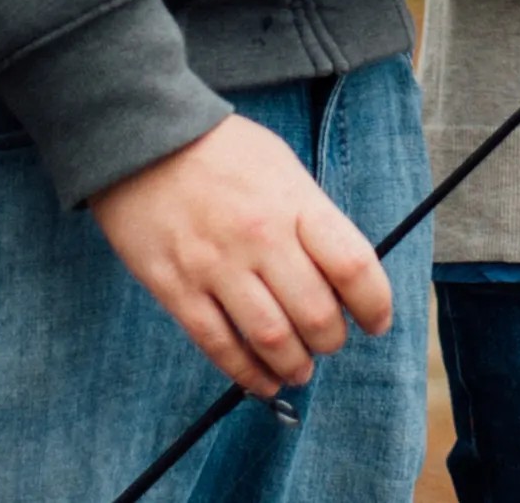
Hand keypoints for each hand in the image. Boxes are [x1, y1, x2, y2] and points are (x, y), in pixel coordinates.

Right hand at [91, 115, 393, 397]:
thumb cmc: (221, 151)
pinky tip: (262, 381)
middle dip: (332, 340)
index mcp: (295, 203)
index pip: (353, 265)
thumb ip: (310, 217)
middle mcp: (261, 238)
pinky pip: (218, 344)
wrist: (142, 138)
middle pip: (316, 312)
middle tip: (331, 343)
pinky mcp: (176, 287)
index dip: (375, 303)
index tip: (377, 321)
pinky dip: (246, 373)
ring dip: (295, 365)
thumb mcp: (282, 166)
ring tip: (301, 370)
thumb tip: (339, 272)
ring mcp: (216, 266)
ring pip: (271, 338)